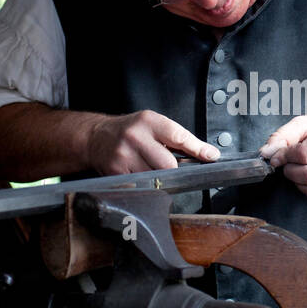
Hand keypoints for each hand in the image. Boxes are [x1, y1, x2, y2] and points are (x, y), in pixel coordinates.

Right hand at [87, 110, 218, 173]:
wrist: (95, 138)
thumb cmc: (130, 131)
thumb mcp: (152, 125)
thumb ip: (177, 137)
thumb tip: (207, 154)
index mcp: (148, 121)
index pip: (179, 136)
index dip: (197, 148)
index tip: (211, 156)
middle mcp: (135, 137)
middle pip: (169, 164)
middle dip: (174, 169)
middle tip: (169, 167)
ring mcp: (123, 156)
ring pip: (156, 178)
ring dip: (159, 178)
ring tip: (150, 169)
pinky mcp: (116, 173)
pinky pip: (141, 186)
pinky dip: (146, 185)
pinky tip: (140, 175)